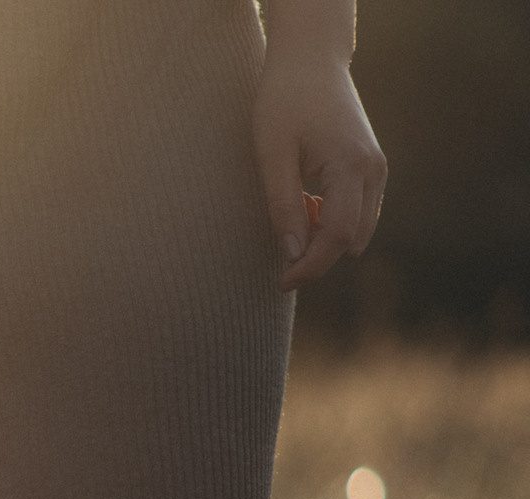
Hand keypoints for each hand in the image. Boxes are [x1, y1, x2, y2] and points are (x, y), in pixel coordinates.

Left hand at [253, 40, 385, 290]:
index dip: (310, 266)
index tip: (281, 283)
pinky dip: (331, 221)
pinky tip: (305, 203)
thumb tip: (291, 254)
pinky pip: (357, 212)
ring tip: (293, 213)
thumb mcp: (272, 156)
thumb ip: (283, 206)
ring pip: (357, 229)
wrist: (310, 63)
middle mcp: (374, 170)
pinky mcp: (371, 167)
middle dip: (317, 256)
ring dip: (324, 238)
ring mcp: (377, 168)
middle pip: (350, 239)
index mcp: (352, 166)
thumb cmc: (284, 103)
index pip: (336, 235)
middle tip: (279, 256)